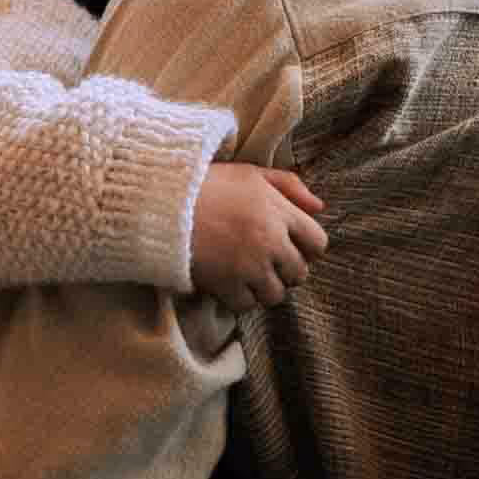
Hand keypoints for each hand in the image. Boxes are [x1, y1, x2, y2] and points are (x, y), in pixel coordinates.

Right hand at [190, 162, 328, 311]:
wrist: (160, 202)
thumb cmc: (205, 184)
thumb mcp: (250, 173)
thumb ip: (288, 185)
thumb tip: (319, 207)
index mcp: (279, 211)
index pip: (318, 242)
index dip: (306, 248)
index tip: (289, 248)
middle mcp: (271, 240)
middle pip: (298, 272)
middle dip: (285, 270)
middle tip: (264, 263)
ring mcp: (250, 264)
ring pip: (275, 294)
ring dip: (263, 288)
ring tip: (245, 275)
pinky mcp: (226, 284)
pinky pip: (247, 305)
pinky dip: (239, 298)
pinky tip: (227, 283)